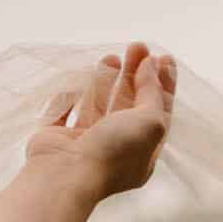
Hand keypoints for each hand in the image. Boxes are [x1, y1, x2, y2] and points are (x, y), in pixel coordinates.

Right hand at [26, 43, 177, 200]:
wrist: (66, 175)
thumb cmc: (112, 152)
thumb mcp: (149, 123)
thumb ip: (153, 93)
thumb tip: (150, 65)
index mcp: (142, 154)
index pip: (158, 114)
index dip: (163, 85)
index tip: (164, 57)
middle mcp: (116, 150)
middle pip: (129, 106)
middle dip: (136, 74)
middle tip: (138, 46)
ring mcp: (86, 145)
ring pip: (99, 106)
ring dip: (107, 80)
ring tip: (113, 55)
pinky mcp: (58, 139)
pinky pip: (66, 111)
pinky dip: (71, 95)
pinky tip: (78, 78)